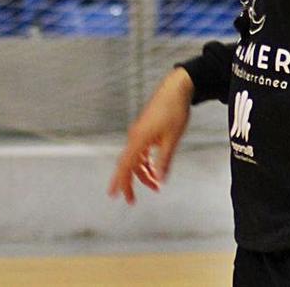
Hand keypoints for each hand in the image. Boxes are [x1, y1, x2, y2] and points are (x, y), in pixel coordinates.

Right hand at [107, 68, 192, 203]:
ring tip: (156, 185)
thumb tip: (160, 178)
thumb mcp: (172, 139)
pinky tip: (155, 169)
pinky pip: (141, 151)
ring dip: (144, 173)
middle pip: (129, 165)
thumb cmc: (174, 111)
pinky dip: (146, 163)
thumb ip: (164, 160)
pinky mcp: (144, 130)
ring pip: (136, 159)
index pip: (125, 165)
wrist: (175, 90)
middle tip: (132, 200)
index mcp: (139, 139)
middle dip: (131, 183)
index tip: (113, 195)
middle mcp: (135, 136)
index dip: (119, 181)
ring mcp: (139, 133)